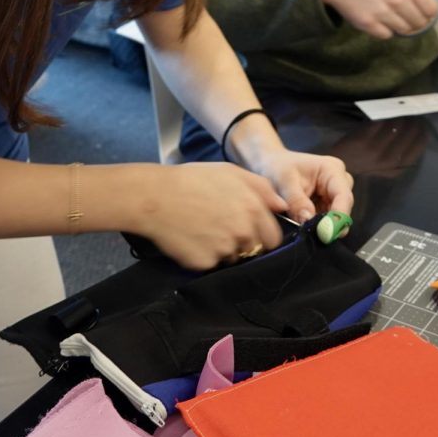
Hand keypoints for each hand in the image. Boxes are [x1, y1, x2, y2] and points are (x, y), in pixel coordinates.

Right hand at [139, 163, 286, 269]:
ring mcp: (225, 250)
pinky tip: (193, 238)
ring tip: (204, 229)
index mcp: (254, 209)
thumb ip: (262, 188)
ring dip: (225, 249)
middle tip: (224, 228)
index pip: (274, 238)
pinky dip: (205, 255)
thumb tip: (282, 206)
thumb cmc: (192, 180)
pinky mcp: (205, 264)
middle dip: (245, 243)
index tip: (251, 230)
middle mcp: (243, 232)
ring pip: (234, 257)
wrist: (155, 197)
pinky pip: (213, 264)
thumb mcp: (231, 172)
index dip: (264, 234)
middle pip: (255, 249)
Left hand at [249, 149, 353, 223]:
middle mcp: (338, 180)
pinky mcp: (327, 202)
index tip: (327, 233)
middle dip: (331, 223)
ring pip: (336, 214)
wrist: (270, 164)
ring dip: (323, 224)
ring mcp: (334, 192)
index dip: (339, 216)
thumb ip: (296, 200)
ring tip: (308, 230)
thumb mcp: (283, 181)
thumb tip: (308, 220)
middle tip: (317, 237)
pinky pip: (327, 217)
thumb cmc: (277, 167)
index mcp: (332, 169)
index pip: (343, 195)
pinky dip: (318, 224)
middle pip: (343, 207)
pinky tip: (307, 227)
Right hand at [318, 0, 437, 37]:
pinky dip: (384, 30)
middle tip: (404, 17)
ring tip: (389, 17)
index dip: (427, 13)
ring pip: (404, 30)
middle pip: (419, 23)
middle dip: (414, 22)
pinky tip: (376, 20)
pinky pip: (386, 35)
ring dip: (399, 26)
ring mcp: (384, 13)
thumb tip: (420, 2)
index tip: (421, 13)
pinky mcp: (369, 24)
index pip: (431, 9)